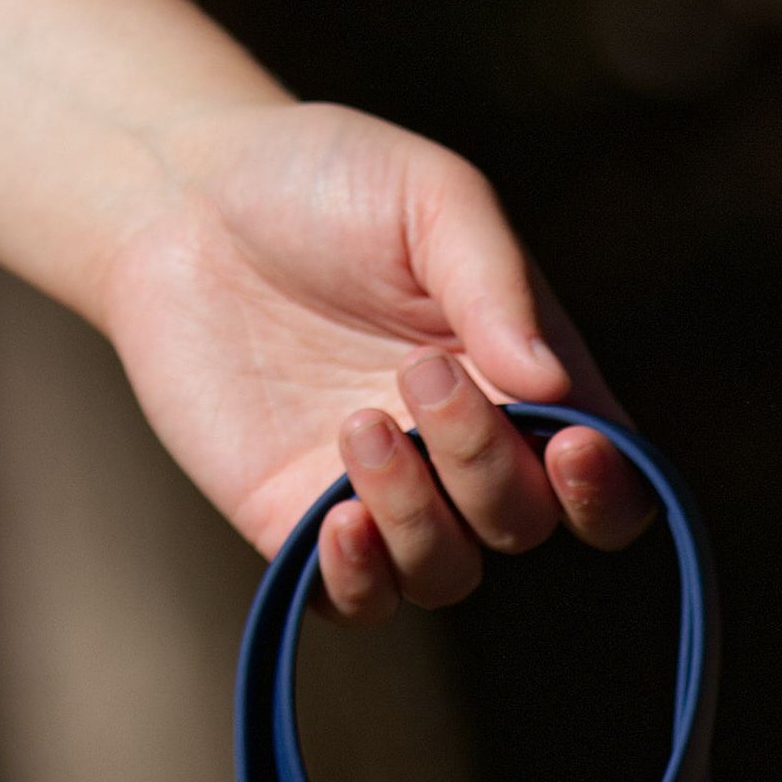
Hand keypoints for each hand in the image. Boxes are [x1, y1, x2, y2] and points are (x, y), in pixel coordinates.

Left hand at [98, 102, 656, 620]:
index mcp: (525, 383)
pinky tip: (337, 518)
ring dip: (418, 514)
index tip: (571, 442)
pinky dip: (361, 578)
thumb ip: (496, 284)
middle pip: (528, 523)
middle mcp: (466, 453)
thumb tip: (554, 388)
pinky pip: (356, 600)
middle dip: (485, 462)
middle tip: (418, 371)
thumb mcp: (430, 197)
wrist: (173, 194)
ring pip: (449, 571)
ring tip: (357, 422)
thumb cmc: (319, 181)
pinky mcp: (294, 518)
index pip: (608, 481)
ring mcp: (384, 493)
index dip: (607, 489)